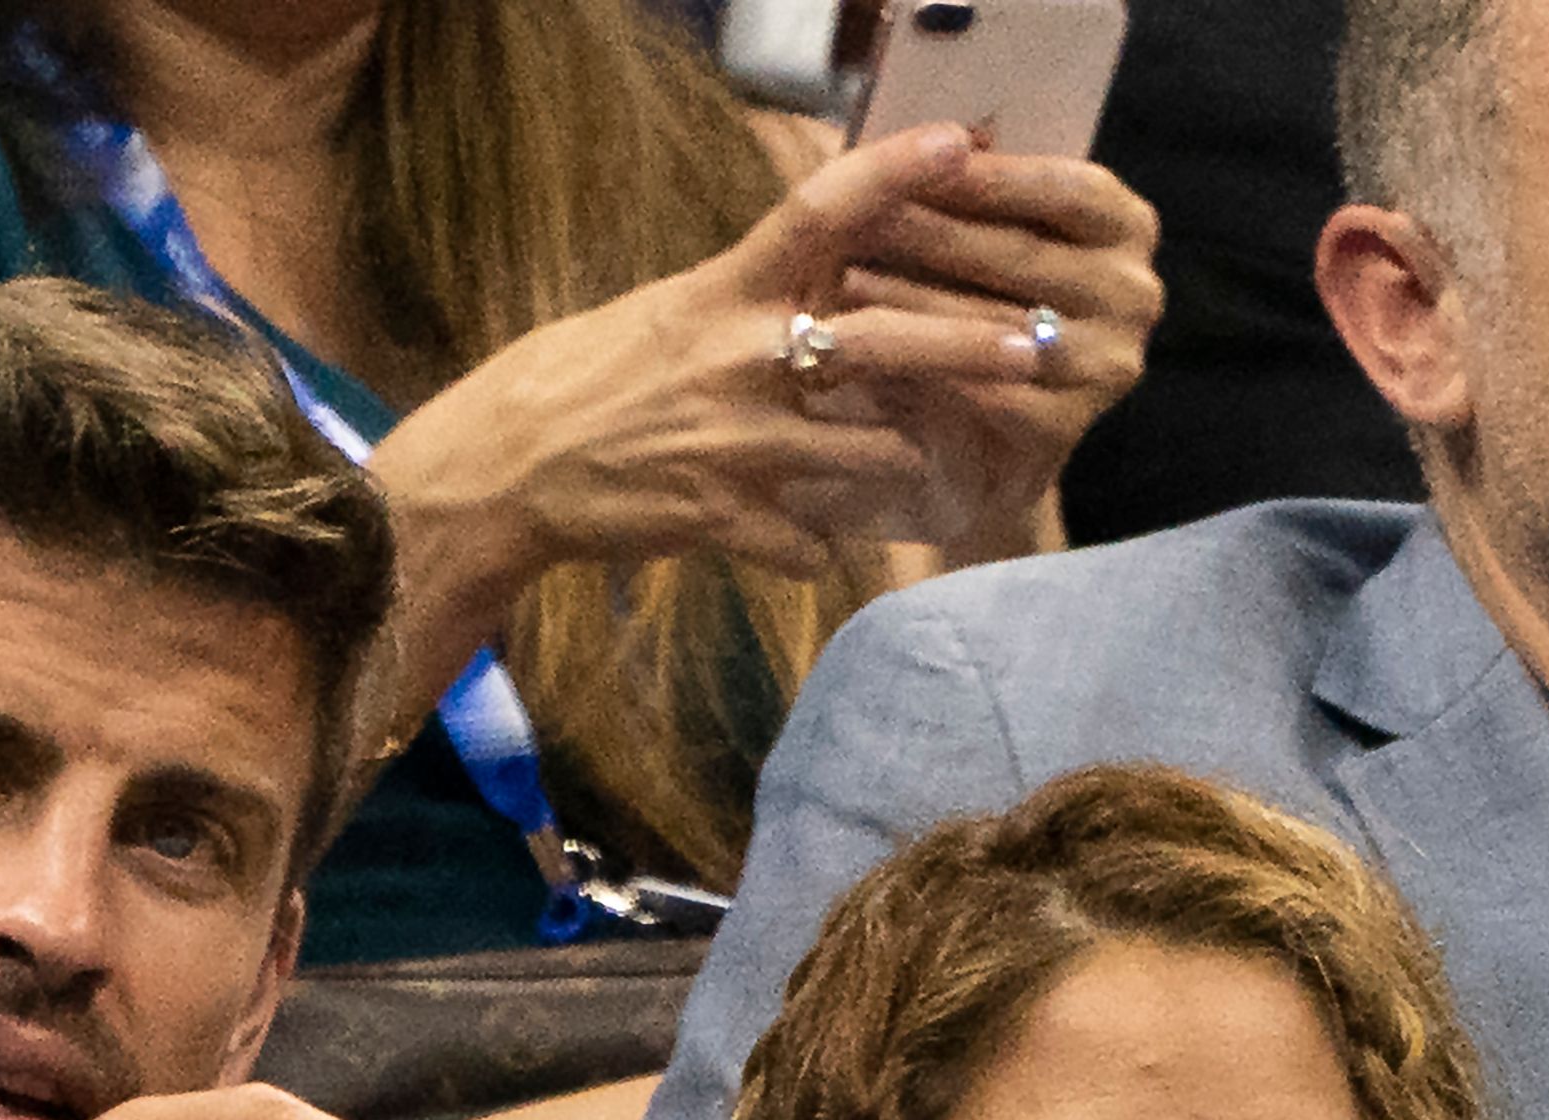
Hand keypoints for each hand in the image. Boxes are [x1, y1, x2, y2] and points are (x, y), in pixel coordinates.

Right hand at [370, 127, 1135, 694]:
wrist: (506, 469)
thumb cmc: (588, 380)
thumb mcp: (671, 312)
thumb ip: (755, 297)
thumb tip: (831, 270)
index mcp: (723, 290)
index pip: (819, 210)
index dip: (897, 172)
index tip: (965, 143)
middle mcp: (738, 358)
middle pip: (884, 339)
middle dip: (973, 345)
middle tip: (1041, 348)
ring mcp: (735, 443)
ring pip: (869, 453)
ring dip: (906, 462)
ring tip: (926, 466)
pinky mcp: (721, 519)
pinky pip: (810, 543)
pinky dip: (822, 547)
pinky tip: (817, 547)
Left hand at [833, 141, 1161, 559]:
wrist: (984, 446)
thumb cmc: (976, 313)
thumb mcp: (982, 241)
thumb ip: (974, 191)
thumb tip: (936, 133)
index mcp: (1127, 227)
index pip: (1064, 187)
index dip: (987, 176)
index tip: (912, 156)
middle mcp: (1134, 294)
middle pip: (1023, 255)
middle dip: (933, 234)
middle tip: (859, 217)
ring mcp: (1109, 364)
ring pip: (999, 324)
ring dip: (914, 301)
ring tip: (845, 279)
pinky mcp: (1070, 428)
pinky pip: (985, 390)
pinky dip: (923, 369)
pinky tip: (867, 352)